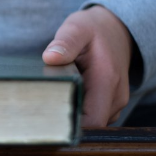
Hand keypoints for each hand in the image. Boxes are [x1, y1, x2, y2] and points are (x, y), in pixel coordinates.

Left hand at [42, 5, 132, 126]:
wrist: (116, 29)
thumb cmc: (94, 29)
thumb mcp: (77, 28)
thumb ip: (65, 42)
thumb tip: (50, 58)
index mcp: (107, 80)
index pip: (91, 121)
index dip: (69, 126)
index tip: (44, 119)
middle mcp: (116, 98)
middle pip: (90, 128)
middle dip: (65, 123)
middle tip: (39, 109)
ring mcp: (115, 104)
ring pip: (91, 125)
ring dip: (71, 117)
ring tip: (51, 99)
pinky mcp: (110, 105)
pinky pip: (93, 118)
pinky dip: (77, 112)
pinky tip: (62, 98)